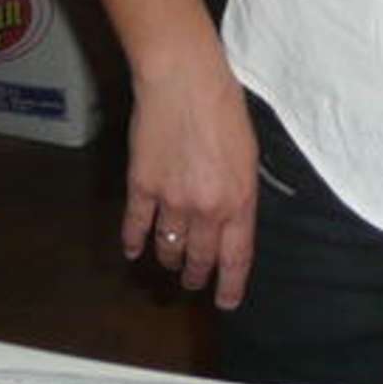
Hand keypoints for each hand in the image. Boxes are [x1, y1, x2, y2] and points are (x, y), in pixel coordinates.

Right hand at [120, 62, 257, 308]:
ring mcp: (171, 200)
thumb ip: (240, 191)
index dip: (230, 285)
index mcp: (239, 200)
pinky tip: (133, 251)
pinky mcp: (142, 186)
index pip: (236, 257)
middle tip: (195, 283)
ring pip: (169, 247)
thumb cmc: (224, 107)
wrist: (185, 81)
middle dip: (198, 276)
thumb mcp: (248, 153)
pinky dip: (134, 242)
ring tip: (171, 265)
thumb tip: (233, 217)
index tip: (226, 302)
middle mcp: (206, 208)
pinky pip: (137, 226)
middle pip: (201, 258)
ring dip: (171, 260)